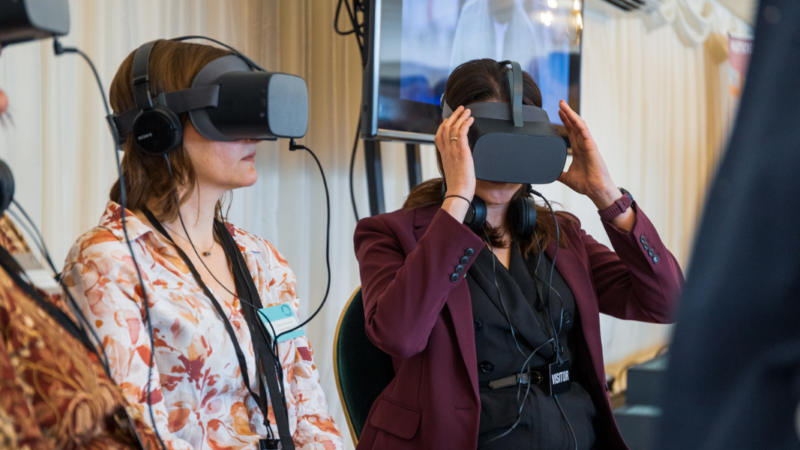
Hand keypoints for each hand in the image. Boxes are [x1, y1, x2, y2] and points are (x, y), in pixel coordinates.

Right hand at [435, 106, 475, 220]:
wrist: (458, 193)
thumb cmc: (458, 187)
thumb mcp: (454, 173)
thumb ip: (455, 165)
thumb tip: (461, 163)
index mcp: (444, 156)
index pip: (439, 136)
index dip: (443, 125)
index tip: (448, 119)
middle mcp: (446, 151)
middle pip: (445, 128)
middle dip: (452, 116)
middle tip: (459, 109)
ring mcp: (453, 151)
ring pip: (453, 128)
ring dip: (460, 117)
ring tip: (467, 111)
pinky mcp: (461, 152)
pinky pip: (461, 133)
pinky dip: (466, 124)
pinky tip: (471, 119)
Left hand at [557, 100, 620, 209]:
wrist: (595, 190)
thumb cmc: (586, 184)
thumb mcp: (567, 177)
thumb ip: (559, 173)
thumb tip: (550, 173)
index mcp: (578, 150)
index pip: (571, 132)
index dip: (565, 122)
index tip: (558, 113)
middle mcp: (583, 145)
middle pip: (574, 125)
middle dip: (567, 114)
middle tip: (559, 103)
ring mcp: (588, 144)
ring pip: (579, 125)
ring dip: (571, 114)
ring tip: (563, 105)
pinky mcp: (592, 146)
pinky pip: (584, 132)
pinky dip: (578, 123)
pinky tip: (572, 116)